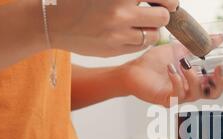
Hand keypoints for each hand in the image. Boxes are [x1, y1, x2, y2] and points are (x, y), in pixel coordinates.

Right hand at [47, 0, 178, 56]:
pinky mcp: (114, 50)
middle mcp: (121, 13)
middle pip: (162, 17)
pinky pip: (140, 47)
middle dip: (162, 13)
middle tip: (155, 11)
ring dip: (151, 28)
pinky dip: (140, 40)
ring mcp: (118, 34)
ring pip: (153, 35)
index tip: (168, 2)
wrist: (53, 20)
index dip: (169, 0)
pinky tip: (130, 32)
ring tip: (140, 22)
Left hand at [117, 42, 222, 106]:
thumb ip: (199, 45)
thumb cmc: (154, 63)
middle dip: (221, 81)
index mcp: (197, 80)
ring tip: (184, 63)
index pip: (219, 81)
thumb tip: (219, 37)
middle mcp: (191, 90)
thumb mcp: (180, 50)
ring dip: (194, 78)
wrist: (133, 71)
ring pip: (197, 94)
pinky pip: (178, 94)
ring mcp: (180, 97)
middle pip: (215, 94)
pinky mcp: (168, 100)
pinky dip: (177, 79)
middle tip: (221, 68)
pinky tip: (171, 67)